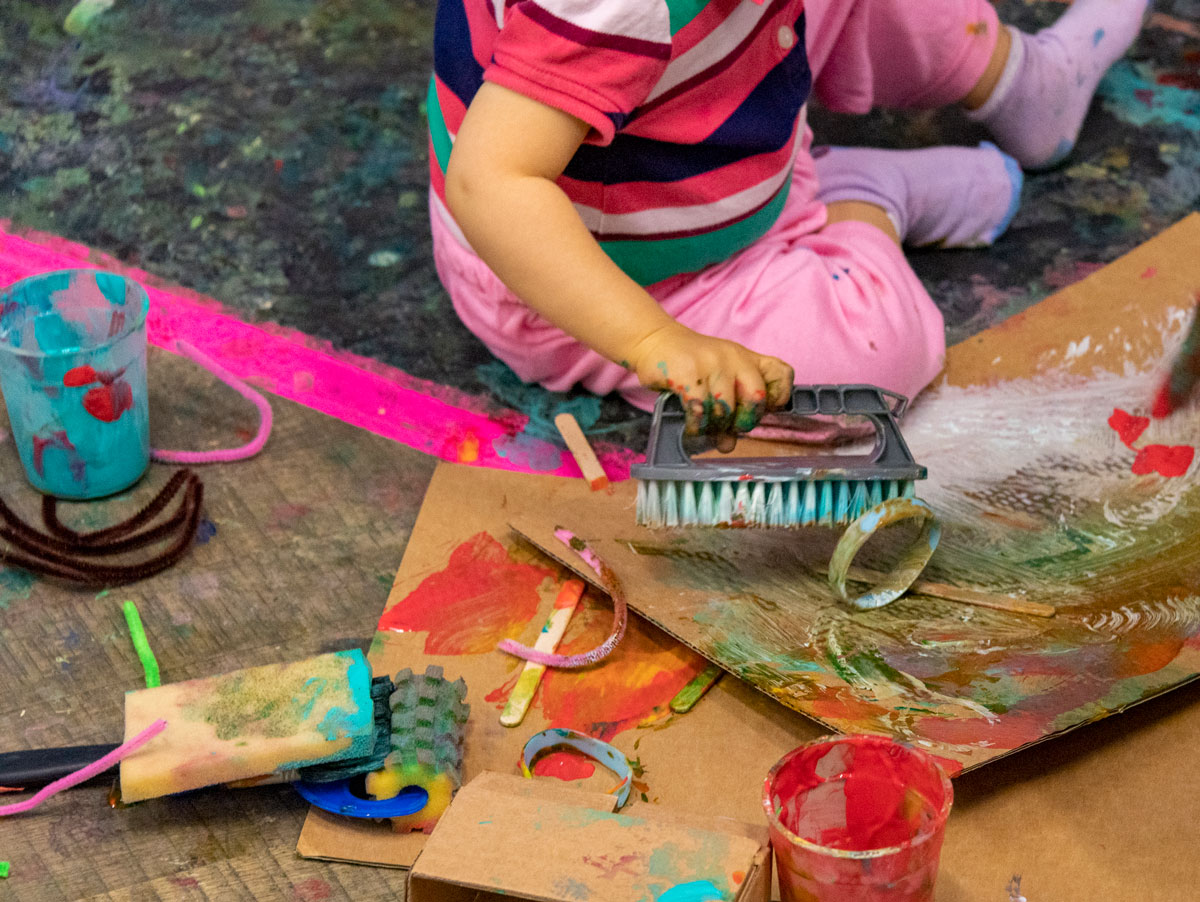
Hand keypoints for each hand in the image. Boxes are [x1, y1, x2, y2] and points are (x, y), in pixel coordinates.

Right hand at [628, 323, 793, 451]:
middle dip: (743, 421)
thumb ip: (730, 407)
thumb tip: (727, 444)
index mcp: (747, 358)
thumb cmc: (689, 364)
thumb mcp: (718, 376)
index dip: (778, 398)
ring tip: (704, 427)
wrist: (655, 340)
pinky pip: (699, 411)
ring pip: (724, 410)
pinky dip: (696, 426)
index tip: (762, 410)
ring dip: (714, 427)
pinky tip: (691, 426)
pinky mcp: (687, 373)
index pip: (782, 374)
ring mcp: (711, 364)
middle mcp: (734, 358)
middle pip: (756, 398)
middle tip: (728, 426)